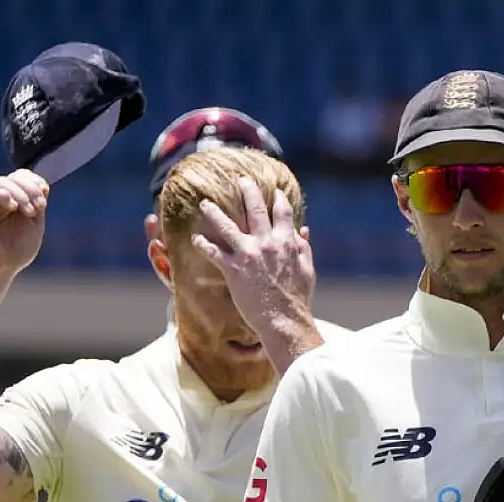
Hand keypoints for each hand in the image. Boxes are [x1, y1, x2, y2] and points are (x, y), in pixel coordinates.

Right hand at [0, 169, 47, 281]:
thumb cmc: (15, 252)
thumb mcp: (33, 225)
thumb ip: (37, 204)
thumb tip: (42, 184)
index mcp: (13, 201)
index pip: (21, 178)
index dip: (34, 181)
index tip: (45, 195)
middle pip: (12, 178)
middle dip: (29, 189)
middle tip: (38, 208)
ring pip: (0, 183)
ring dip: (19, 194)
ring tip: (28, 211)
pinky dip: (0, 195)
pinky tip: (11, 206)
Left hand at [190, 176, 315, 334]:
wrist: (285, 320)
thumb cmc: (298, 298)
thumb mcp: (307, 270)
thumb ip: (303, 248)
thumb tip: (304, 231)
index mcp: (287, 242)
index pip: (282, 213)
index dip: (278, 199)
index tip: (274, 191)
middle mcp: (267, 243)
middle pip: (254, 209)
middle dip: (247, 191)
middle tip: (240, 179)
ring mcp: (248, 254)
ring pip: (227, 226)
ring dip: (214, 212)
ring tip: (205, 203)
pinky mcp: (233, 270)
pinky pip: (214, 252)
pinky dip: (203, 244)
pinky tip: (195, 239)